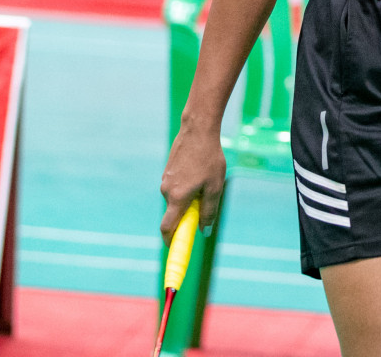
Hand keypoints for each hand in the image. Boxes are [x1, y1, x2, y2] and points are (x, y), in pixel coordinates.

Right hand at [159, 127, 226, 242]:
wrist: (198, 130)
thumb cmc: (209, 159)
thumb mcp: (215, 188)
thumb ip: (208, 212)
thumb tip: (204, 231)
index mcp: (177, 198)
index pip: (167, 228)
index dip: (170, 242)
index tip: (174, 251)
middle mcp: (166, 190)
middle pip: (174, 213)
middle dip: (187, 215)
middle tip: (204, 204)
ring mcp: (165, 179)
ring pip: (177, 198)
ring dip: (189, 198)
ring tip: (206, 179)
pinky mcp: (168, 170)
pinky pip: (176, 186)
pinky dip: (186, 187)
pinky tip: (199, 170)